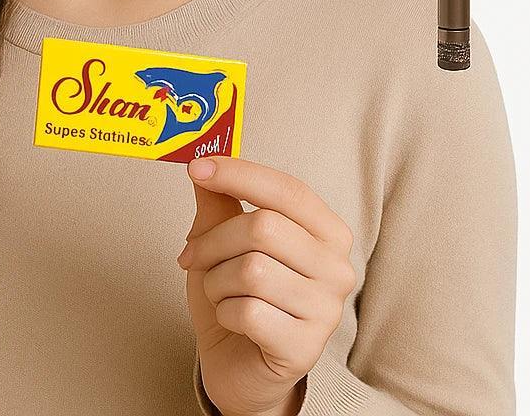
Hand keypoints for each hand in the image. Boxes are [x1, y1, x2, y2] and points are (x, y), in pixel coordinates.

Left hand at [178, 155, 357, 415]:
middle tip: (192, 255)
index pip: (287, 190)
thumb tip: (203, 161)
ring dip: (217, 281)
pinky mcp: (305, 347)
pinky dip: (225, 312)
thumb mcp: (225, 243)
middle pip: (264, 227)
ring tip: (220, 293)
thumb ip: (221, 203)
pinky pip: (248, 312)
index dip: (240, 174)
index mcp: (328, 231)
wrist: (240, 368)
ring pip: (252, 269)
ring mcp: (327, 309)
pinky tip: (234, 321)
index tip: (196, 167)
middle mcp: (337, 266)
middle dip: (214, 240)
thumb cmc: (239, 297)